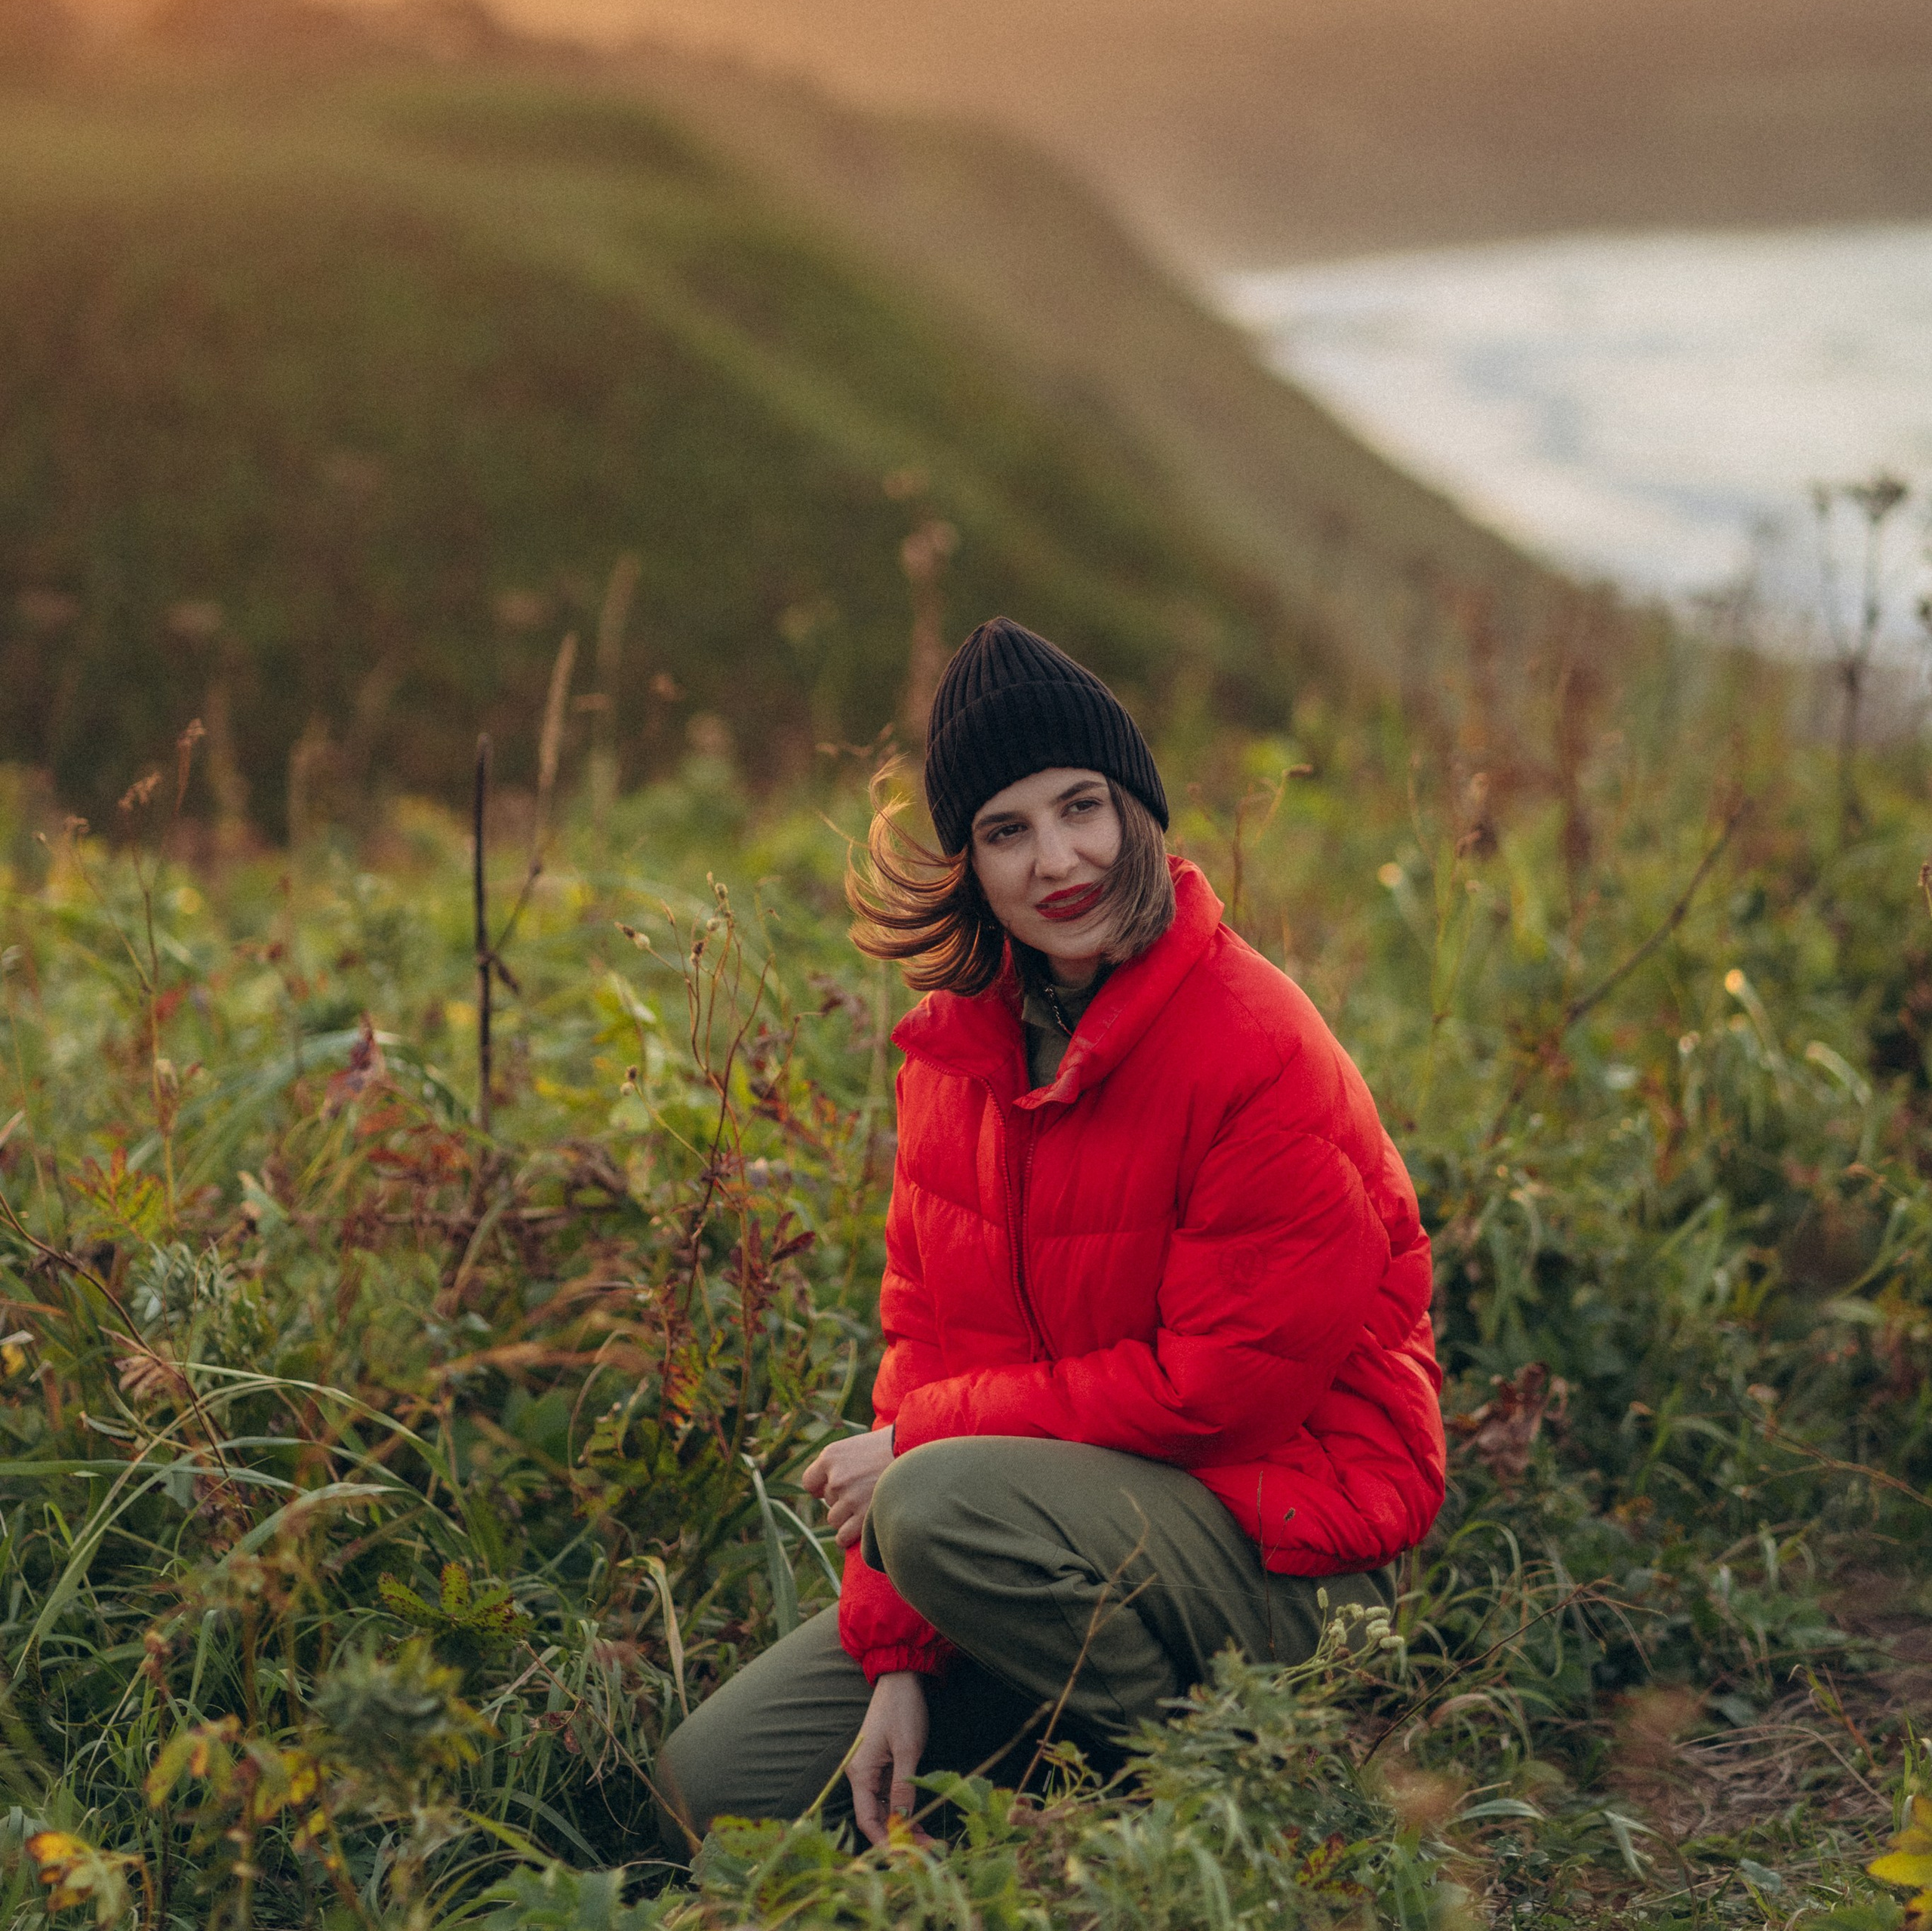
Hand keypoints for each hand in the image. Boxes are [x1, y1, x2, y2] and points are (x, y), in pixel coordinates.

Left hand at [801, 1427, 894, 1547]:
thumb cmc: (889, 1448)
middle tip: (866, 1489)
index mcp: (830, 1456)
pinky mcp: (863, 1517)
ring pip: (834, 1520)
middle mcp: (836, 1477)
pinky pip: (842, 1536)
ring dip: (848, 1517)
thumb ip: (838, 1465)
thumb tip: (824, 1488)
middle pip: (827, 1502)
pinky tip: (860, 1528)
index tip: (837, 1487)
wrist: (919, 1453)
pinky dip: (849, 1536)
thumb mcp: (857, 1447)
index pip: (809, 1483)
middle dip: (843, 1500)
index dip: (822, 1487)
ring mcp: (849, 1498)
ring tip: (869, 1504)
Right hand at [848, 1669, 927, 1845]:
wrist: (901, 1680)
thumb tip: (903, 1820)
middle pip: (878, 1819)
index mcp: (861, 1773)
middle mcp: (863, 1777)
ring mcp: (874, 1774)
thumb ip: (903, 1785)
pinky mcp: (886, 1769)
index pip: (867, 1819)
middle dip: (900, 1838)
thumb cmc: (901, 1709)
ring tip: (931, 1844)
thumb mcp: (906, 1747)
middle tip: (927, 1854)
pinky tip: (923, 1825)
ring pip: (887, 1811)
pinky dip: (907, 1812)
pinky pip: (894, 1799)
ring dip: (906, 1828)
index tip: (905, 1858)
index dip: (884, 1841)